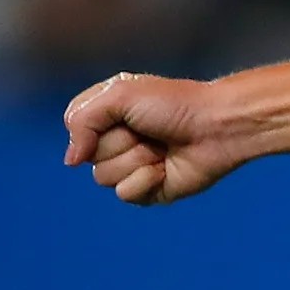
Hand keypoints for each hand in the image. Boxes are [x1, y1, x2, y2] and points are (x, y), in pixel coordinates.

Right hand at [63, 72, 248, 205]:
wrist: (218, 126)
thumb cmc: (175, 104)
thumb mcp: (120, 95)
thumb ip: (81, 120)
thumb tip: (71, 161)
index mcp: (109, 114)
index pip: (75, 125)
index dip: (95, 123)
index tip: (125, 111)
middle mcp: (117, 141)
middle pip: (88, 156)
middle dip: (121, 143)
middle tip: (150, 131)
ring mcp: (132, 167)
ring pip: (104, 177)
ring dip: (136, 160)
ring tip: (161, 148)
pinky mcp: (149, 189)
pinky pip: (126, 194)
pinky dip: (146, 180)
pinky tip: (166, 168)